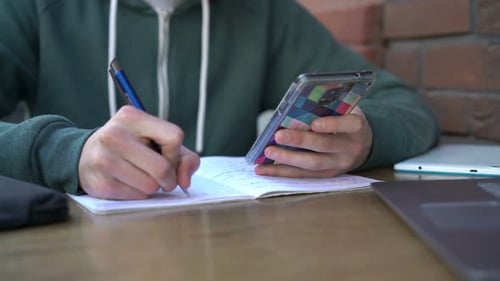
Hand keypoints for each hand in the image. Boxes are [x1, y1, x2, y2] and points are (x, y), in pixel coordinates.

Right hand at [78, 106, 199, 198]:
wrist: (85, 156)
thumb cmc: (131, 147)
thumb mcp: (156, 140)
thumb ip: (183, 157)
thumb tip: (185, 180)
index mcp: (132, 117)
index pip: (174, 137)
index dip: (176, 153)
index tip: (167, 156)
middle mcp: (114, 135)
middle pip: (163, 167)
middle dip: (169, 178)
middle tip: (163, 178)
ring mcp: (104, 159)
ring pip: (151, 186)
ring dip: (153, 187)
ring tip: (141, 176)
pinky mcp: (99, 183)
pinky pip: (136, 196)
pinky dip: (139, 194)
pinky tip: (128, 183)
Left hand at [255, 106, 372, 177]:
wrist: (363, 144)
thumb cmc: (346, 120)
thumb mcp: (345, 109)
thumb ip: (328, 107)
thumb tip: (297, 104)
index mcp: (357, 127)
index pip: (349, 124)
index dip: (332, 124)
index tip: (315, 123)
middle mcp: (350, 148)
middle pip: (324, 146)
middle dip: (300, 141)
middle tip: (279, 136)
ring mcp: (339, 165)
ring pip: (312, 164)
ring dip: (287, 159)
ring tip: (268, 151)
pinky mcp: (327, 175)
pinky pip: (303, 175)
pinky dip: (282, 172)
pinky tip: (264, 169)